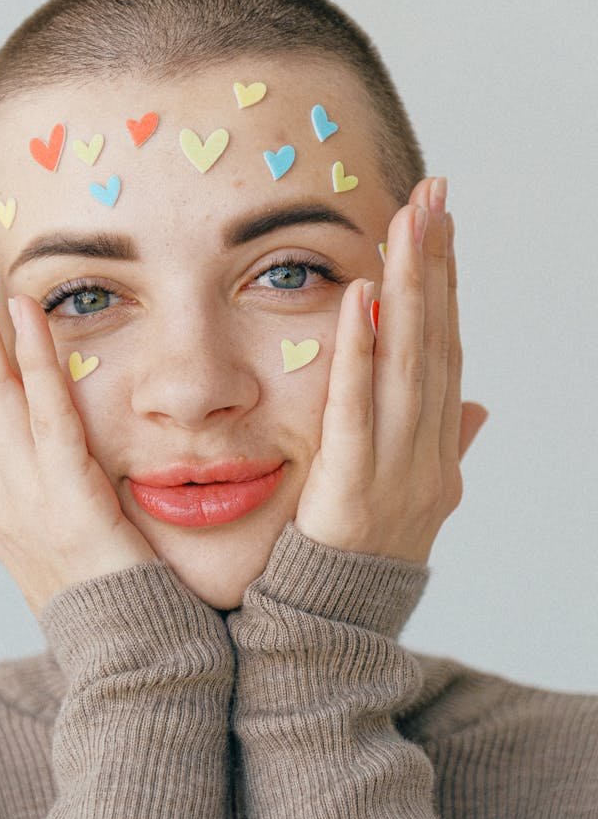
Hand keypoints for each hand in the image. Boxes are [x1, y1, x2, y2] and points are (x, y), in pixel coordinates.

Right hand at [0, 221, 156, 616]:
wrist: (134, 674)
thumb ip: (62, 479)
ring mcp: (25, 503)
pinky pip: (49, 424)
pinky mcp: (68, 509)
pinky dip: (35, 364)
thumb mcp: (75, 532)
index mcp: (0, 494)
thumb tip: (62, 437)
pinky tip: (22, 311)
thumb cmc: (117, 601)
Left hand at [294, 177, 487, 564]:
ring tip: (410, 221)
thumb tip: (477, 408)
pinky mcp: (351, 482)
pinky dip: (362, 350)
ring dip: (412, 287)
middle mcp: (427, 448)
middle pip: (436, 341)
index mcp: (437, 445)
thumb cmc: (368, 555)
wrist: (339, 626)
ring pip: (409, 362)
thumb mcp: (418, 495)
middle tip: (434, 192)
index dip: (447, 285)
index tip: (441, 224)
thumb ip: (444, 444)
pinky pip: (357, 407)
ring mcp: (396, 465)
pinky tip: (361, 295)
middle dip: (437, 264)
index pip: (445, 350)